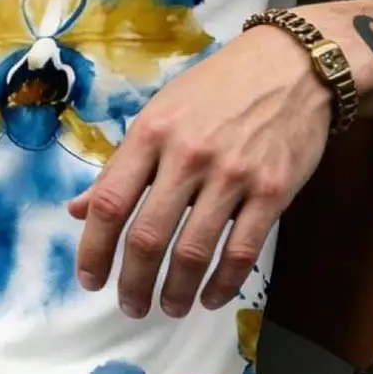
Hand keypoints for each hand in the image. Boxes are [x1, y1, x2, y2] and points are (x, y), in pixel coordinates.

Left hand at [69, 21, 334, 316]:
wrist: (294, 65)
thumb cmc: (217, 90)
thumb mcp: (160, 114)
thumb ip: (121, 165)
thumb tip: (79, 210)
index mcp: (151, 134)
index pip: (110, 203)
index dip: (94, 250)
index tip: (90, 280)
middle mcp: (188, 156)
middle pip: (148, 237)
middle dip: (134, 283)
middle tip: (131, 306)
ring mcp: (233, 175)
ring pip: (194, 252)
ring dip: (176, 292)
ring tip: (169, 308)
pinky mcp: (273, 191)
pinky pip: (242, 252)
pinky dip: (222, 284)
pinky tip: (210, 298)